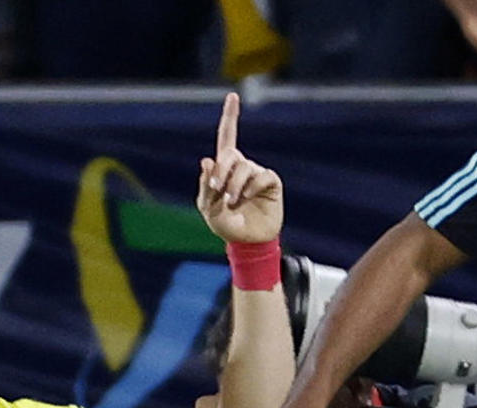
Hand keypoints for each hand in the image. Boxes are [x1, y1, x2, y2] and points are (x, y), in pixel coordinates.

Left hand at [196, 93, 283, 245]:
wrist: (247, 241)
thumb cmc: (226, 224)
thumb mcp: (208, 208)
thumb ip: (206, 186)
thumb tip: (207, 160)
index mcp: (224, 168)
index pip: (227, 138)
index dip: (230, 117)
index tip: (233, 96)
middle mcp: (242, 166)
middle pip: (231, 154)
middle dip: (222, 170)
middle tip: (217, 189)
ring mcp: (256, 173)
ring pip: (243, 168)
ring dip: (234, 186)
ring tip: (233, 203)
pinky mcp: (270, 181)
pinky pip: (260, 177)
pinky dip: (250, 188)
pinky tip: (249, 199)